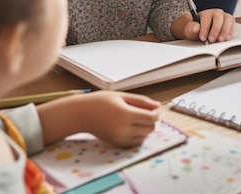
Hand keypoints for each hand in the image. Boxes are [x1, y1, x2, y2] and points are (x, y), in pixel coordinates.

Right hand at [38, 90, 160, 147]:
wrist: (82, 114)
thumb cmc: (101, 101)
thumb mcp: (122, 96)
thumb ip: (141, 101)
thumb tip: (158, 106)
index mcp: (126, 115)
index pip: (151, 118)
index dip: (157, 112)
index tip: (157, 106)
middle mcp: (124, 130)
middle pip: (150, 128)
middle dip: (152, 119)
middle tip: (146, 110)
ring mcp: (120, 139)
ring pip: (145, 136)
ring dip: (146, 127)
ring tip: (137, 116)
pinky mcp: (117, 144)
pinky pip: (135, 142)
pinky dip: (138, 134)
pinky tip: (132, 125)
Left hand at [186, 8, 235, 42]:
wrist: (203, 33)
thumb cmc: (197, 31)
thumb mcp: (190, 31)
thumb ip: (191, 29)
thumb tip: (196, 28)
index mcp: (205, 13)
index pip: (206, 17)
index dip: (205, 28)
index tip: (202, 38)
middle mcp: (216, 13)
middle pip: (218, 17)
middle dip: (215, 29)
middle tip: (211, 40)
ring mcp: (224, 17)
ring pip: (228, 19)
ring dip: (225, 30)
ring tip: (220, 40)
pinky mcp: (230, 22)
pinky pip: (232, 24)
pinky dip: (230, 31)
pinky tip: (226, 38)